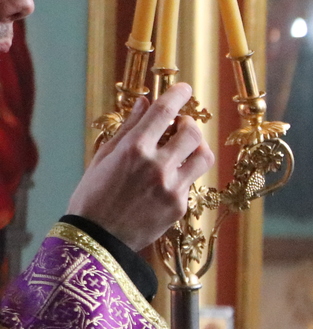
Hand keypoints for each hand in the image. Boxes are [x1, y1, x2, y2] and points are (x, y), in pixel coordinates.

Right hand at [67, 83, 214, 251]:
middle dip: (189, 124)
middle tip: (180, 126)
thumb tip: (145, 103)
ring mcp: (172, 187)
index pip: (165, 111)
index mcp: (134, 149)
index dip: (178, 95)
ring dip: (197, 147)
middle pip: (192, 132)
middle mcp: (157, 166)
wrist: (96, 239)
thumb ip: (128, 128)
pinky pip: (191, 182)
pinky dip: (183, 176)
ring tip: (184, 150)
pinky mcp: (180, 206)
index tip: (185, 89)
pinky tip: (167, 181)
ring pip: (204, 156)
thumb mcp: (103, 157)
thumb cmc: (92, 196)